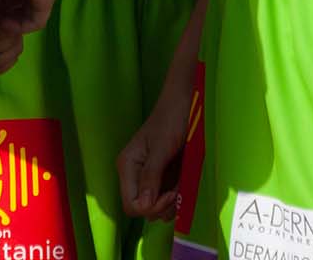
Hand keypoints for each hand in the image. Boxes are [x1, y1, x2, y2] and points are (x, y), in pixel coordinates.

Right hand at [120, 62, 195, 219]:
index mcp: (128, 166)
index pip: (131, 204)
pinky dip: (175, 196)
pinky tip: (182, 184)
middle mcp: (134, 174)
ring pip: (154, 207)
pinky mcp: (160, 177)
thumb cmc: (171, 119)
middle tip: (177, 191)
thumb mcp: (162, 147)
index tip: (169, 195)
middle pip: (142, 209)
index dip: (150, 207)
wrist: (184, 103)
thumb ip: (151, 175)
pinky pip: (165, 198)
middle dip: (161, 206)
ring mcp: (148, 177)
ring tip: (181, 186)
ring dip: (170, 203)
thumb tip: (145, 205)